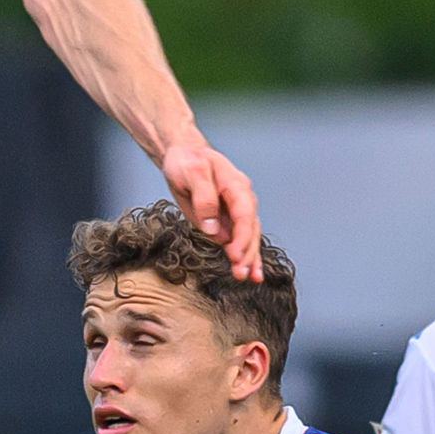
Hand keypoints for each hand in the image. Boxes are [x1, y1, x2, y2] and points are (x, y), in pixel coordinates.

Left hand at [160, 139, 262, 280]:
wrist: (183, 156)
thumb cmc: (187, 161)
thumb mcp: (191, 172)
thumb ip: (203, 197)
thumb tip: (212, 228)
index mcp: (236, 185)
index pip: (244, 214)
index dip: (242, 236)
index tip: (235, 255)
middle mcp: (242, 200)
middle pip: (251, 228)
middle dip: (247, 252)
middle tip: (241, 272)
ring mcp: (236, 211)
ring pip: (249, 237)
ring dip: (249, 258)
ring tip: (248, 277)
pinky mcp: (227, 221)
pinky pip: (239, 239)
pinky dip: (244, 256)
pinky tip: (248, 272)